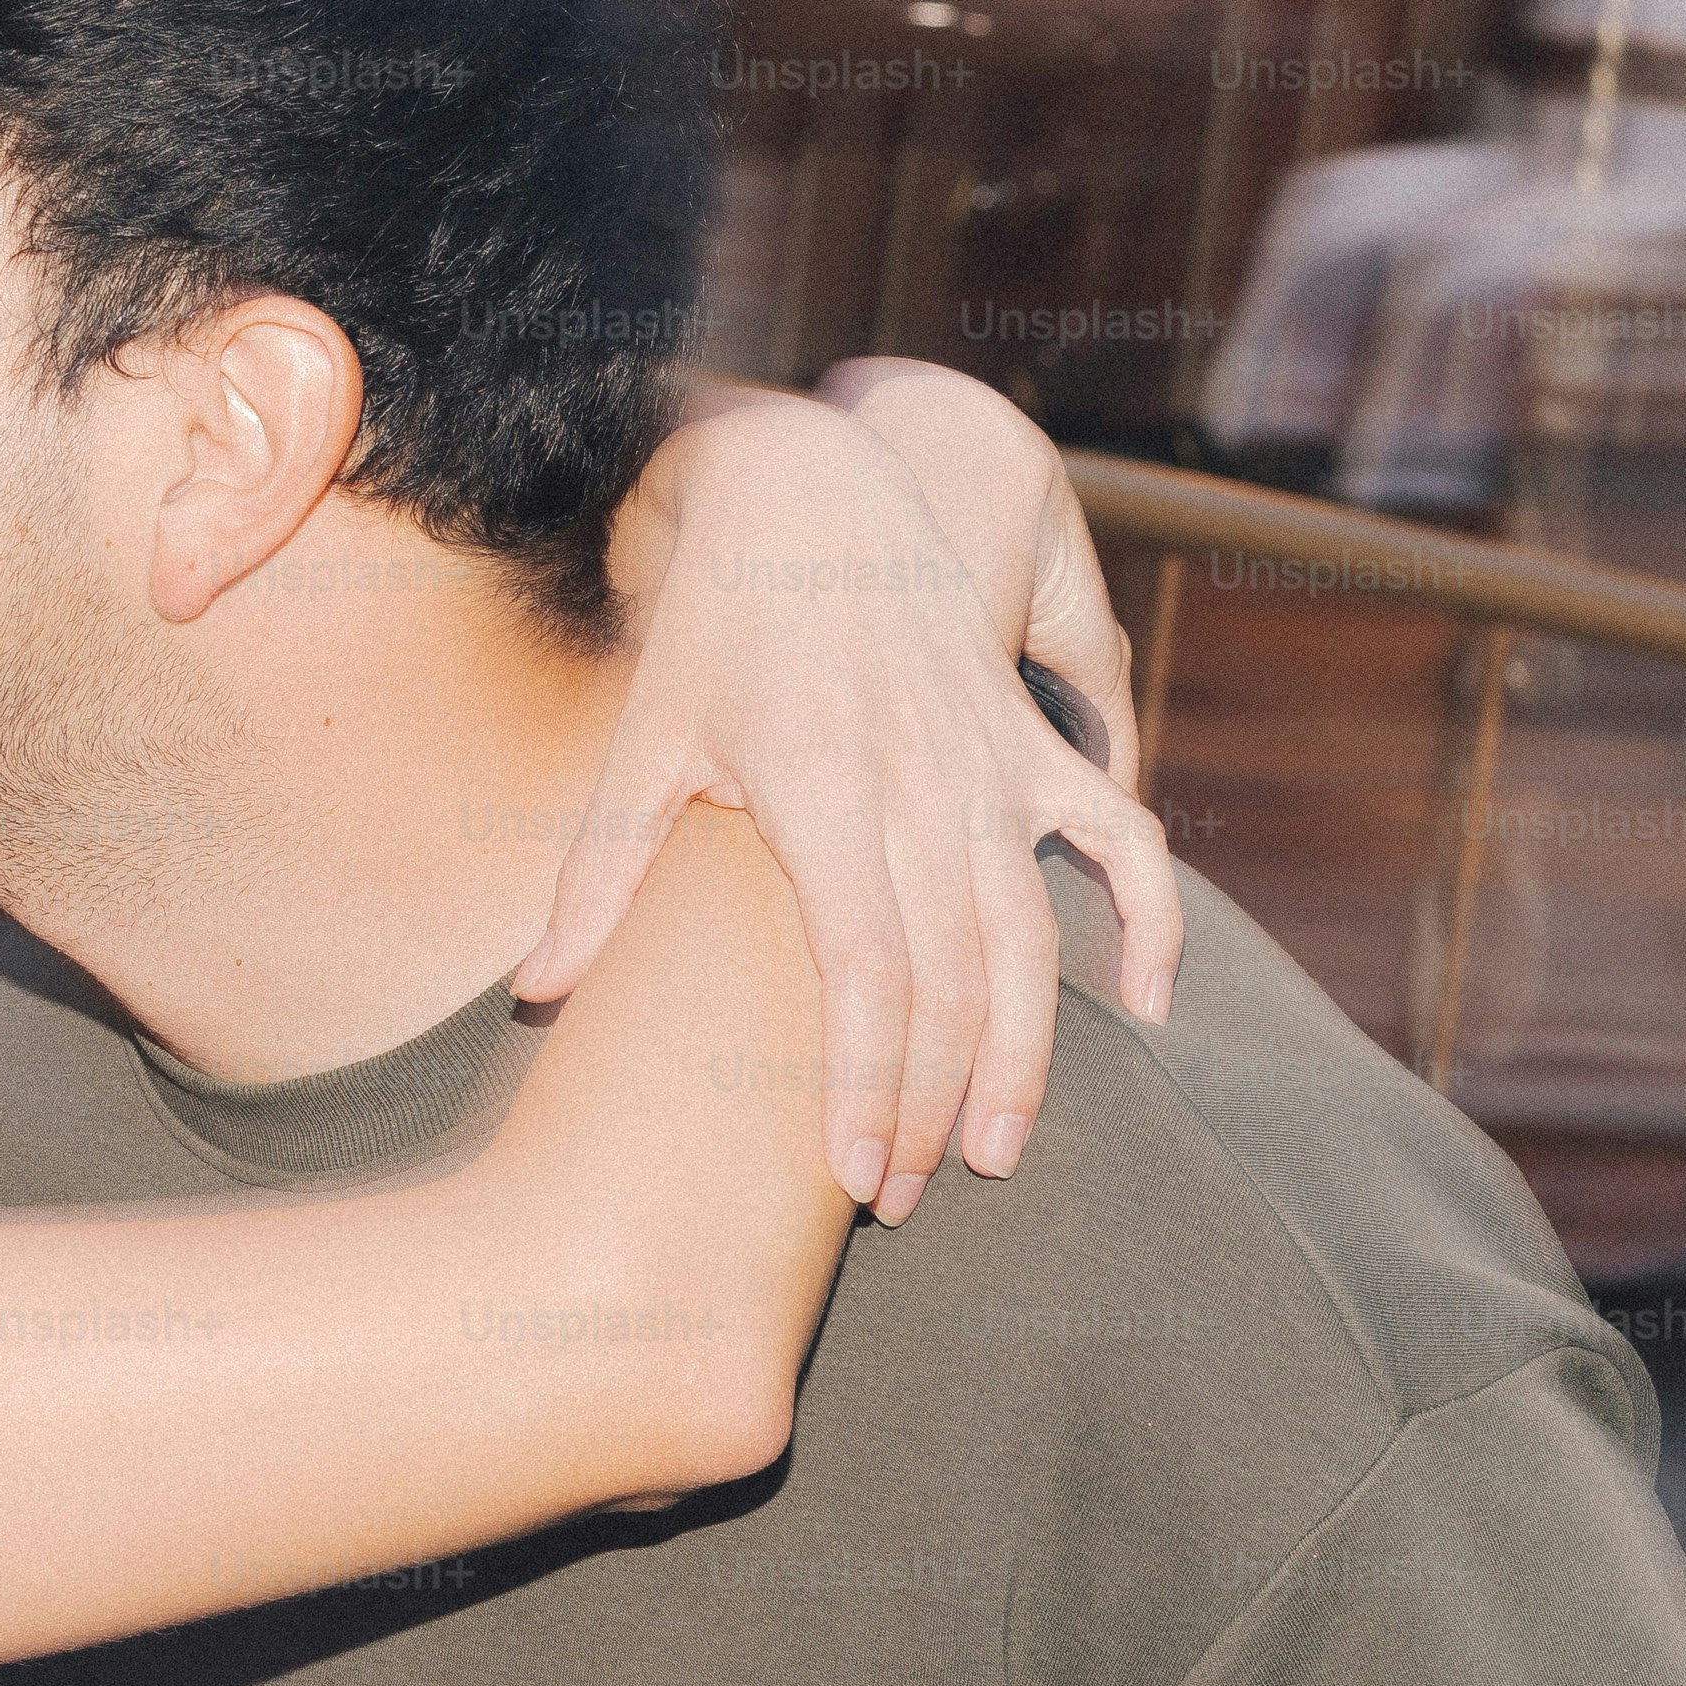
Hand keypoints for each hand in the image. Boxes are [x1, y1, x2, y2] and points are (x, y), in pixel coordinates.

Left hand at [521, 377, 1182, 1217]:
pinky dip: (1147, 918)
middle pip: (953, 979)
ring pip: (1032, 935)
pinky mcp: (1028, 739)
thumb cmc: (709, 625)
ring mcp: (988, 757)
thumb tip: (538, 994)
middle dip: (937, 1106)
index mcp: (822, 787)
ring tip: (997, 1153)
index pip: (866, 973)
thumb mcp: (644, 739)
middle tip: (907, 1200)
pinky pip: (1118, 835)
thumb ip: (598, 874)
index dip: (870, 1087)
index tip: (855, 1181)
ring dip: (1025, 1054)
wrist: (806, 486)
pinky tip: (1142, 1007)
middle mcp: (920, 779)